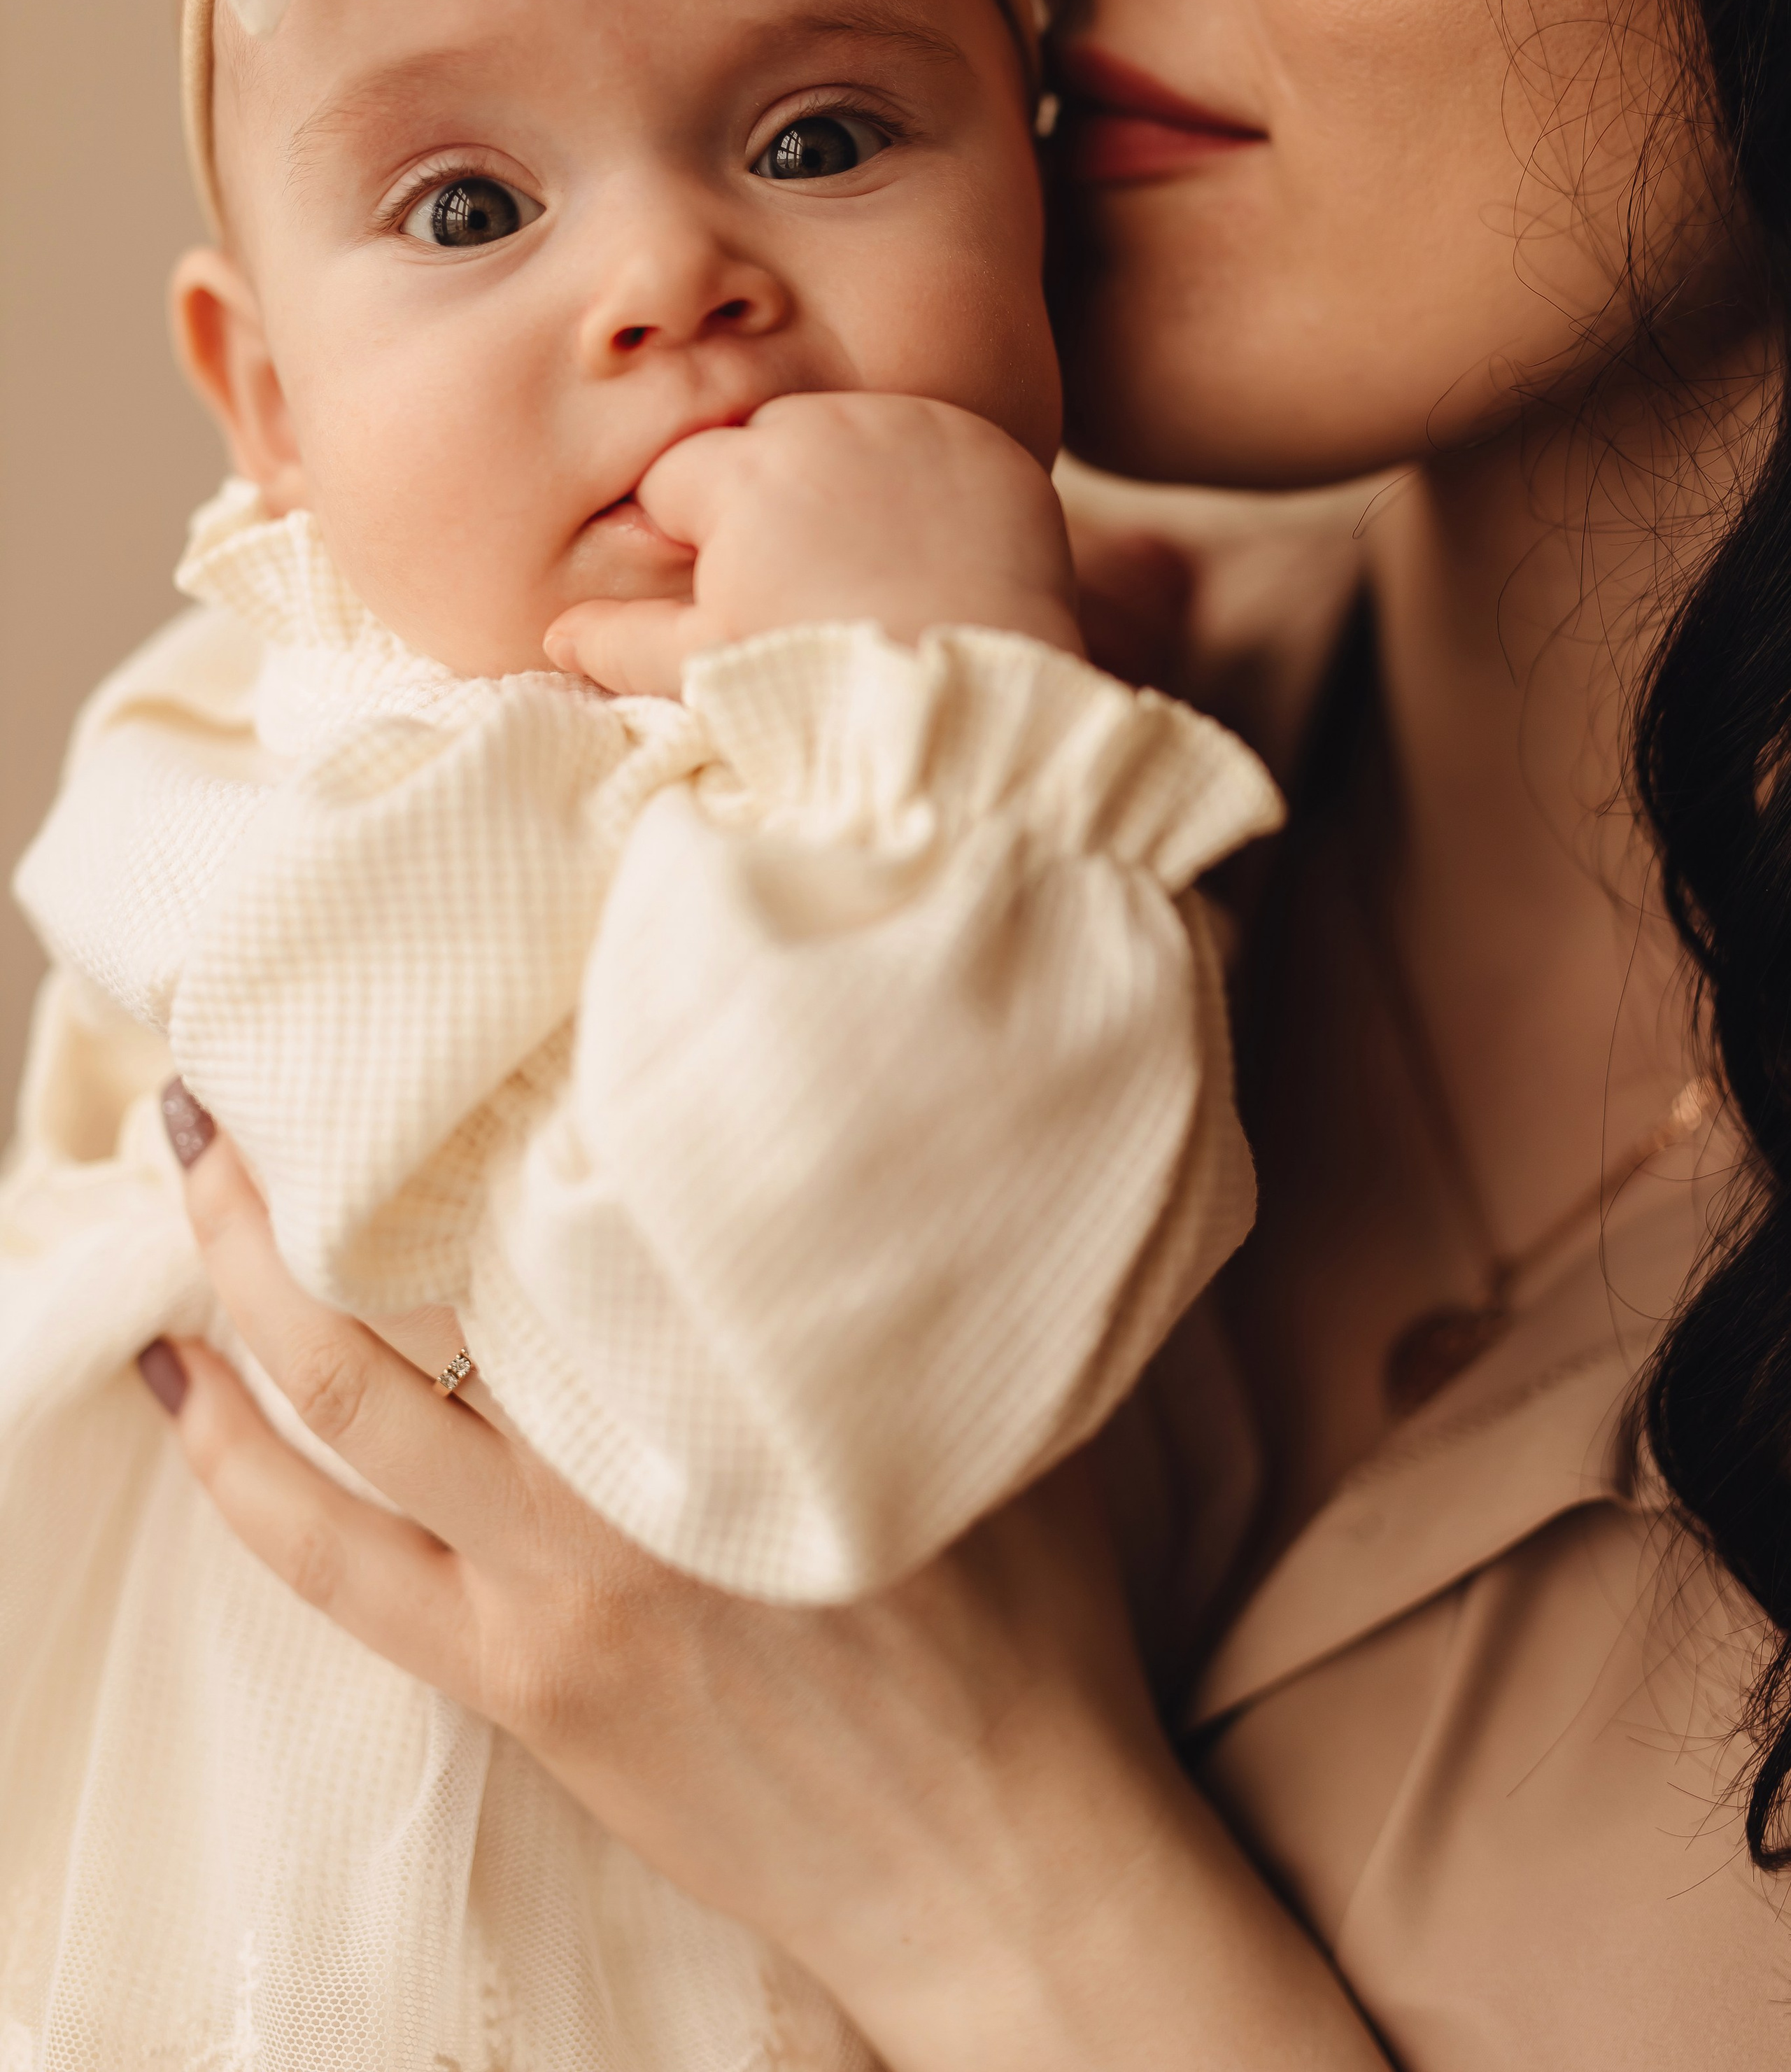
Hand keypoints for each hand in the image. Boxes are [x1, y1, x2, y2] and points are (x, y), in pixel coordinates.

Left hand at [143, 1093, 1387, 2070]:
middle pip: (401, 1299)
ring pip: (339, 1419)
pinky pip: (332, 1566)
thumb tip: (879, 1148)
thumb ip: (897, 1291)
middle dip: (290, 1182)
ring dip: (240, 1293)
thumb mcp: (992, 1419)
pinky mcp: (517, 1688)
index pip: (563, 1207)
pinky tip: (182, 1392)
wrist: (998, 1866)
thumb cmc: (1026, 1632)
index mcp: (731, 1391)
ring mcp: (547, 1597)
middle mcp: (614, 1484)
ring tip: (188, 1179)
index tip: (426, 1025)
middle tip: (230, 1078)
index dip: (476, 1104)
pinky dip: (239, 1471)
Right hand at [544, 390, 1082, 696]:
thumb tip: (557, 632)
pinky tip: (929, 552)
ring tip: (867, 570)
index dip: (689, 537)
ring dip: (846, 480)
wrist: (967, 714)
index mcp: (741, 472)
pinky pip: (932, 444)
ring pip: (849, 434)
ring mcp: (914, 427)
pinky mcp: (987, 448)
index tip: (724, 591)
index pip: (679, 475)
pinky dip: (925, 483)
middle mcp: (826, 424)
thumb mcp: (702, 674)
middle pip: (766, 444)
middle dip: (768, 499)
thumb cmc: (819, 695)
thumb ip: (618, 641)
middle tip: (801, 586)